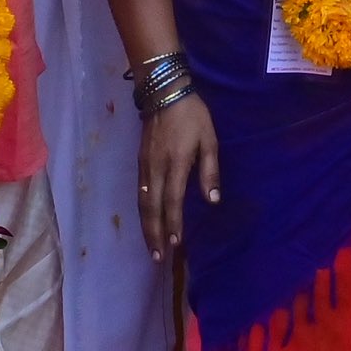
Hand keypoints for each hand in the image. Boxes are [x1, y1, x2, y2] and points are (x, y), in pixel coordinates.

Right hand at [138, 93, 219, 260]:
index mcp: (176, 164)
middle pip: (152, 208)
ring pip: (142, 202)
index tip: (175, 245)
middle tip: (157, 258)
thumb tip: (212, 201)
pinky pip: (138, 191)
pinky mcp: (139, 161)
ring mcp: (145, 165)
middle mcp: (156, 168)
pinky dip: (141, 210)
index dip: (173, 224)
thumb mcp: (209, 139)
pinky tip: (145, 220)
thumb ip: (210, 171)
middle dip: (154, 234)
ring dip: (146, 226)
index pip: (172, 201)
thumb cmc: (192, 115)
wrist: (163, 91)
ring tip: (151, 246)